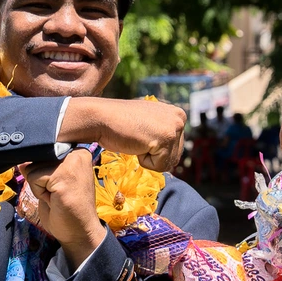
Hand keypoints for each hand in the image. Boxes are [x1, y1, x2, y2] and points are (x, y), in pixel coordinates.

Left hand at [21, 149, 107, 267]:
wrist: (80, 233)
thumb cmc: (67, 210)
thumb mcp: (50, 185)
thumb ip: (39, 169)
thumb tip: (22, 162)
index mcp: (78, 153)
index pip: (44, 150)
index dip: (44, 171)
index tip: (59, 186)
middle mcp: (77, 154)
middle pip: (37, 156)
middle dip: (41, 179)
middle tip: (58, 194)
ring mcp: (71, 164)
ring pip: (33, 167)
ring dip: (40, 187)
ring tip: (56, 197)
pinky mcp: (63, 176)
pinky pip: (34, 178)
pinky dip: (39, 193)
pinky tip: (55, 200)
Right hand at [63, 97, 186, 171]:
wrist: (101, 118)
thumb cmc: (120, 123)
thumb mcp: (148, 124)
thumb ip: (162, 133)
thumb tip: (170, 154)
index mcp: (178, 114)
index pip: (175, 148)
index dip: (155, 149)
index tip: (141, 134)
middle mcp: (180, 118)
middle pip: (174, 157)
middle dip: (154, 155)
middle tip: (138, 137)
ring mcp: (175, 127)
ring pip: (168, 163)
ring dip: (148, 158)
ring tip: (137, 139)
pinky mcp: (166, 138)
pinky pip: (159, 166)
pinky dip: (144, 161)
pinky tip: (136, 143)